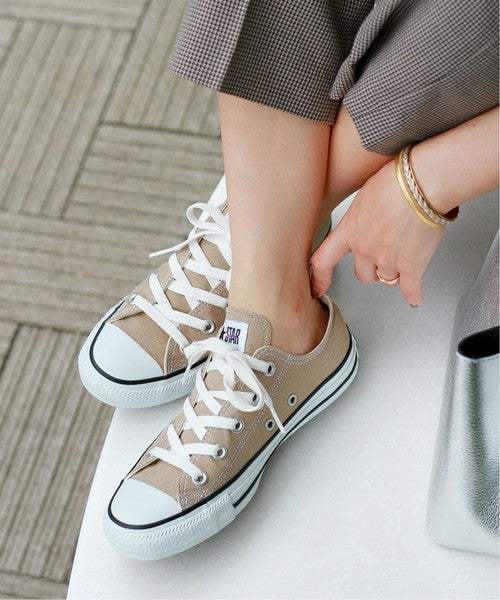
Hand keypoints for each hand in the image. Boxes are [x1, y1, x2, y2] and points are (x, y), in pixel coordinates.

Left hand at [310, 158, 445, 306]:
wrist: (421, 185)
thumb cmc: (396, 181)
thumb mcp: (366, 195)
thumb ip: (364, 215)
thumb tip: (370, 216)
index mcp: (349, 230)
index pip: (324, 261)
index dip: (319, 278)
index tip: (316, 288)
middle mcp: (365, 249)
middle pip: (363, 274)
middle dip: (372, 270)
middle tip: (383, 259)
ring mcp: (387, 260)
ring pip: (387, 279)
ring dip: (395, 273)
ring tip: (406, 258)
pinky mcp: (411, 267)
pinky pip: (410, 289)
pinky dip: (413, 294)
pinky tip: (414, 297)